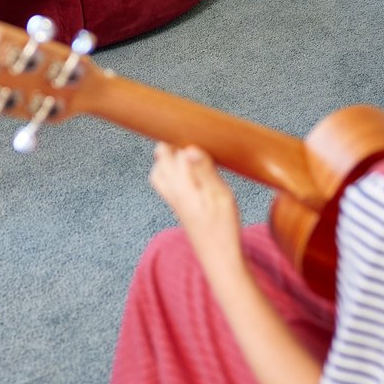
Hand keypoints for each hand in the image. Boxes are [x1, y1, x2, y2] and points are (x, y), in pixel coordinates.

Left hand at [149, 143, 241, 260]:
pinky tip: (192, 173)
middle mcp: (172, 190)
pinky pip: (167, 182)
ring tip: (192, 155)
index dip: (181, 134)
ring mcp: (174, 200)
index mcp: (181, 185)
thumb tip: (189, 147)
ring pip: (160, 171)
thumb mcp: (220, 196)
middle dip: (172, 144)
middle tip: (193, 136)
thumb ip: (204, 170)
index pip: (172, 150)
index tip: (193, 124)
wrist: (220, 259)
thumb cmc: (223, 229)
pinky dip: (174, 172)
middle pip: (160, 157)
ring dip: (171, 159)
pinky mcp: (179, 207)